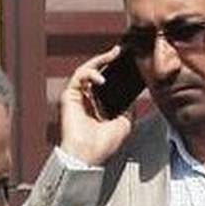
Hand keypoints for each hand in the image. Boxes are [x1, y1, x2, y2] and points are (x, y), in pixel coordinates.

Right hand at [59, 47, 136, 166]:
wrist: (89, 155)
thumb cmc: (104, 145)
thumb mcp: (125, 123)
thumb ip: (129, 107)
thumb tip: (135, 94)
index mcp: (99, 105)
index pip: (106, 82)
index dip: (115, 70)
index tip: (127, 60)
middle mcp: (87, 100)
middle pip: (96, 73)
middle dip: (107, 59)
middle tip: (119, 51)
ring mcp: (77, 97)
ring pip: (86, 70)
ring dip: (99, 60)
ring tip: (113, 54)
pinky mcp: (69, 96)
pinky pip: (78, 77)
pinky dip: (90, 73)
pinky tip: (101, 78)